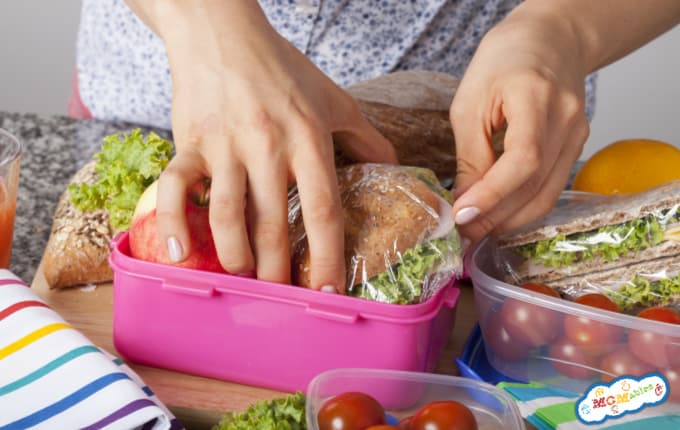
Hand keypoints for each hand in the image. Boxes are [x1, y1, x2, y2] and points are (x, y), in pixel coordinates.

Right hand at [148, 2, 396, 291]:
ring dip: (236, 257)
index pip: (322, 209)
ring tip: (244, 277)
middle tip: (282, 296)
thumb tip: (395, 167)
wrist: (222, 31)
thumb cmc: (282, 68)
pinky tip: (180, 254)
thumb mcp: (334, 99)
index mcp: (307, 139)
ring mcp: (224, 145)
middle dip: (278, 271)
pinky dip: (172, 224)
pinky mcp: (188, 143)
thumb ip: (366, 136)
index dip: (327, 255)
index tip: (328, 290)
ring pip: (227, 216)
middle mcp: (267, 146)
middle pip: (273, 224)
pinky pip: (174, 188)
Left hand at [450, 10, 589, 243]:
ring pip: (546, 195)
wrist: (550, 40)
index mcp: (537, 98)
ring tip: (476, 230)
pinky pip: (551, 187)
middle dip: (496, 217)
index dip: (492, 195)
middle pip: (536, 186)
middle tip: (462, 234)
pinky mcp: (576, 146)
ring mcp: (578, 136)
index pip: (523, 160)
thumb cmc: (503, 61)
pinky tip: (498, 213)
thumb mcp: (471, 102)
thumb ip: (470, 154)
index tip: (461, 216)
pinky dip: (523, 206)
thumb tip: (464, 202)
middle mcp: (568, 121)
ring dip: (509, 219)